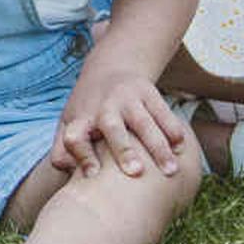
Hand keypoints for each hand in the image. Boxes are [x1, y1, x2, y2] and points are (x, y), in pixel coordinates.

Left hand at [54, 73, 192, 179]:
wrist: (109, 68)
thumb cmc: (88, 110)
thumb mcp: (69, 124)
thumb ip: (62, 151)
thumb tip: (66, 176)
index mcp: (81, 118)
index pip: (75, 137)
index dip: (82, 155)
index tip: (93, 175)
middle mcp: (103, 107)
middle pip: (112, 127)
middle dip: (124, 149)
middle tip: (135, 172)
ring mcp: (127, 98)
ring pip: (144, 122)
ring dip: (158, 146)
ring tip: (171, 170)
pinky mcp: (149, 92)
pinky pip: (163, 112)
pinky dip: (172, 129)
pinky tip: (181, 148)